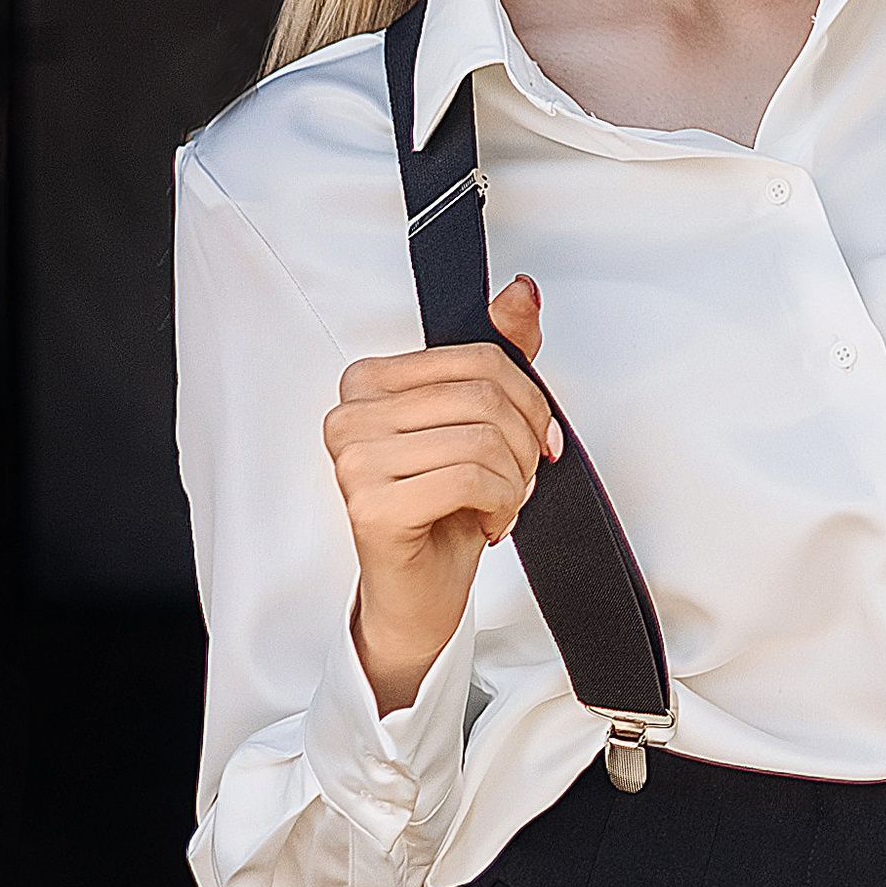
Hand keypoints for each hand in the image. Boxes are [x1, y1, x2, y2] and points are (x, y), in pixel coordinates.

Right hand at [325, 277, 556, 716]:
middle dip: (523, 442)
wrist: (419, 594)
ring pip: (482, 438)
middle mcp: (350, 415)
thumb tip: (520, 291)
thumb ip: (499, 353)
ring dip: (514, 480)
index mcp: (369, 381)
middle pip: (484, 395)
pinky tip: (487, 521)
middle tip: (521, 476)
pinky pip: (471, 478)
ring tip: (501, 502)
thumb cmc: (444, 509)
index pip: (478, 356)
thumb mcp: (480, 421)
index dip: (528, 398)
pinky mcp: (371, 506)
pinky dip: (501, 504)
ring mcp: (354, 460)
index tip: (535, 436)